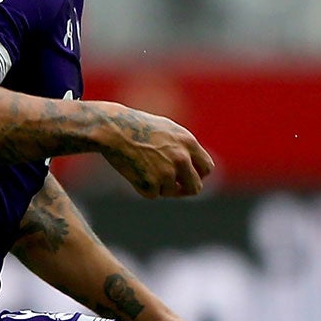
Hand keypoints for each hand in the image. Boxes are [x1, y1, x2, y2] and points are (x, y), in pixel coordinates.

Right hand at [95, 104, 215, 198]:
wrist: (113, 129)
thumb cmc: (138, 126)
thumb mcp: (169, 130)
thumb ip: (185, 148)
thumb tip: (197, 166)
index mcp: (189, 143)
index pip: (207, 168)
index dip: (198, 174)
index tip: (189, 176)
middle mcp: (181, 159)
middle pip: (195, 188)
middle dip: (185, 189)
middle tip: (174, 187)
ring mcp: (167, 173)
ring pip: (170, 191)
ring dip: (160, 185)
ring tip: (143, 166)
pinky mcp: (151, 184)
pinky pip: (153, 194)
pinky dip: (144, 187)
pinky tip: (135, 171)